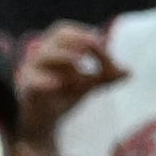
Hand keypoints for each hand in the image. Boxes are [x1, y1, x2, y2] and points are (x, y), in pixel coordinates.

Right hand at [11, 21, 123, 140]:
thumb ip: (106, 77)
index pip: (70, 31)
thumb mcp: (89, 84)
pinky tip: (59, 84)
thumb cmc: (65, 95)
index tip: (103, 46)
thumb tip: (129, 72)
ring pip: (45, 54)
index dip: (87, 35)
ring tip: (81, 65)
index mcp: (56, 47)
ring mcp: (31, 69)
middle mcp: (42, 53)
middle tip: (96, 46)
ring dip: (66, 58)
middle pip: (58, 34)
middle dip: (78, 38)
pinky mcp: (26, 88)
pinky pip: (32, 80)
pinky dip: (45, 80)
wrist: (45, 123)